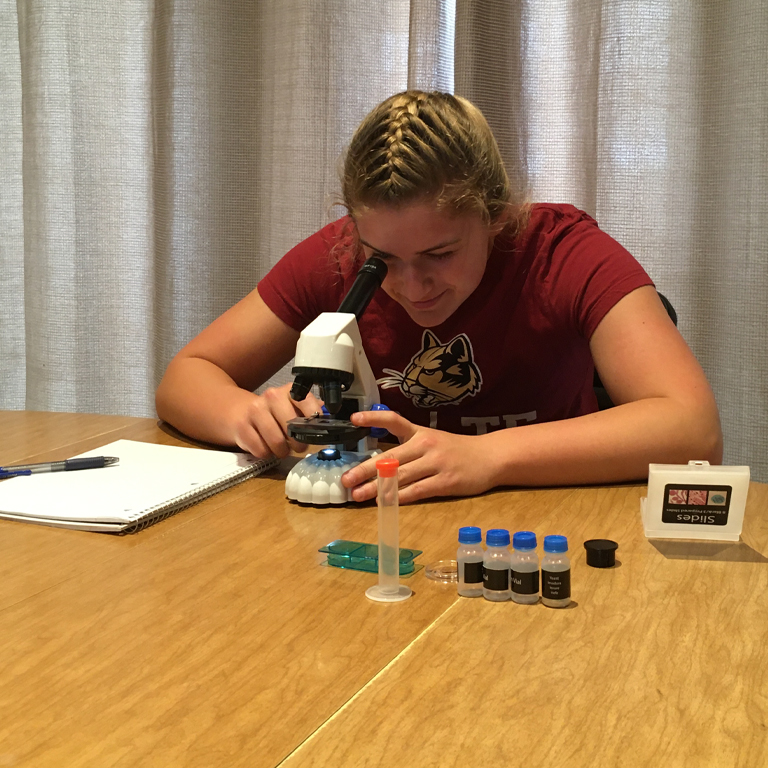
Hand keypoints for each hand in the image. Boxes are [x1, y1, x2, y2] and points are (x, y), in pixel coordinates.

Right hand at [226, 382, 323, 458]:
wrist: (240, 412)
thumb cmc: (274, 413)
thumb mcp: (294, 408)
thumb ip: (312, 412)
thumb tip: (332, 420)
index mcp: (289, 391)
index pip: (307, 402)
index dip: (314, 419)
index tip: (317, 431)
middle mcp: (272, 396)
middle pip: (291, 426)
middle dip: (299, 442)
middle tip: (299, 446)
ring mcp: (255, 410)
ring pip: (276, 441)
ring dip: (282, 451)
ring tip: (282, 449)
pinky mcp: (242, 427)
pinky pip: (261, 450)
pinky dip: (267, 454)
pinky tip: (267, 447)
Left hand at [341, 410, 496, 503]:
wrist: (490, 457)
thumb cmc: (456, 451)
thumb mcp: (432, 440)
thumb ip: (408, 449)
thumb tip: (378, 465)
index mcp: (420, 432)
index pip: (394, 421)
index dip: (373, 419)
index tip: (353, 420)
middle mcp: (425, 445)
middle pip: (390, 458)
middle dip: (365, 470)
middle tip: (346, 480)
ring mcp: (436, 463)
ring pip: (400, 477)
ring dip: (376, 488)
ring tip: (358, 496)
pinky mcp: (445, 482)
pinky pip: (417, 491)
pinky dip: (400, 498)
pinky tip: (386, 504)